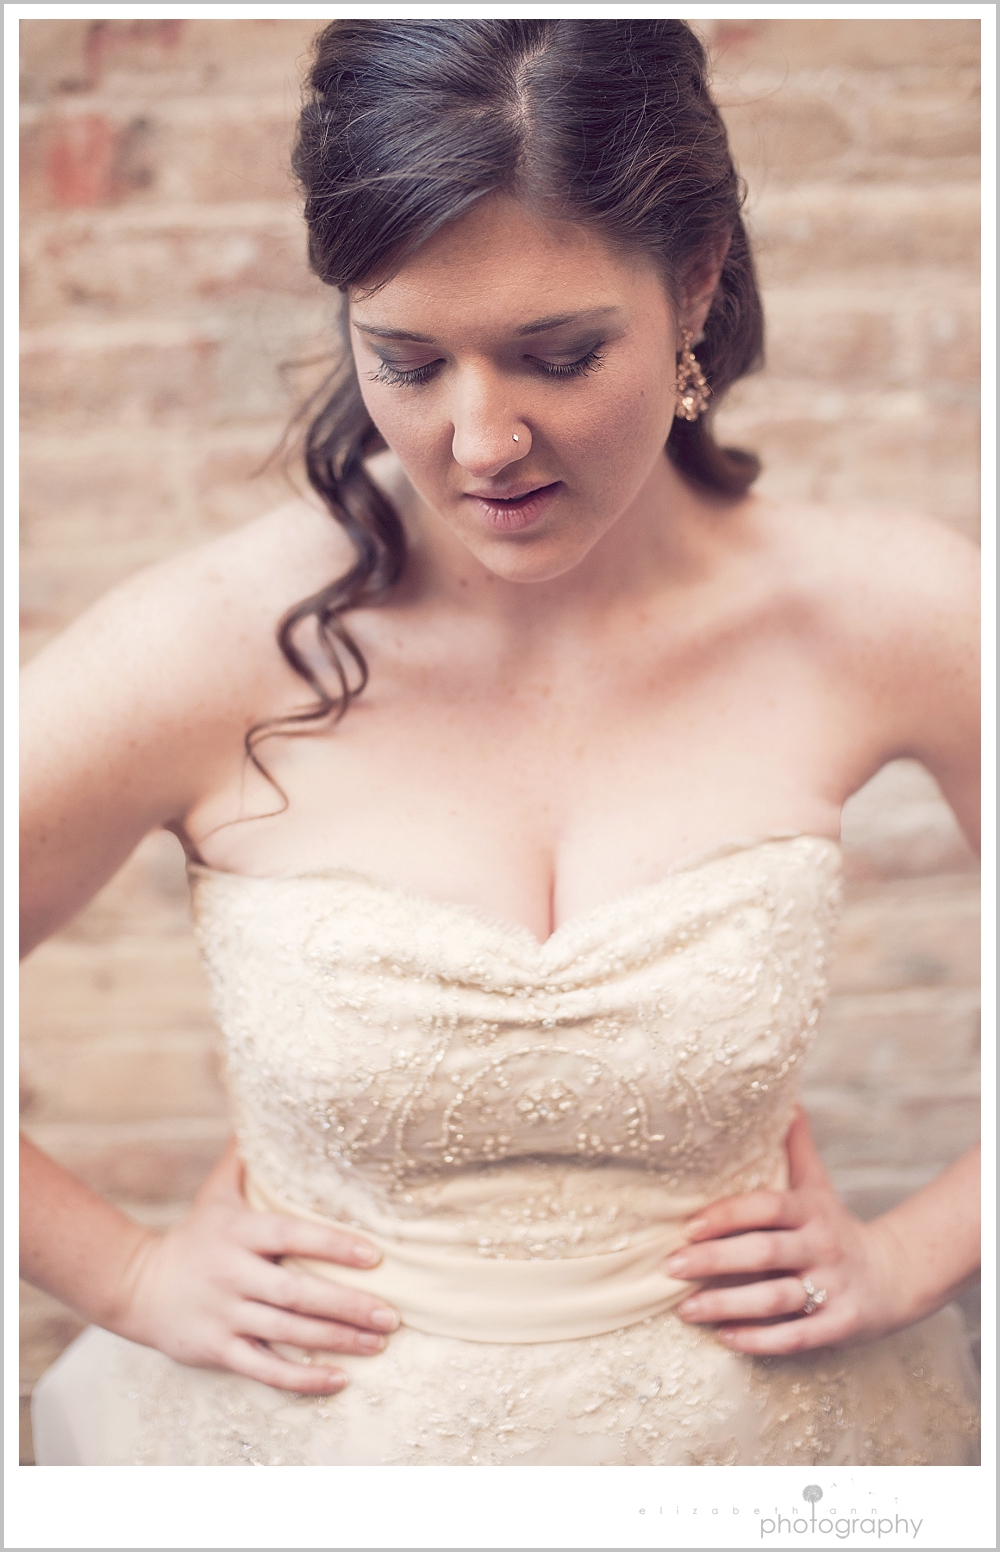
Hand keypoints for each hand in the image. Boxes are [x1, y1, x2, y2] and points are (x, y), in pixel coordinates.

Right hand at [112, 1141, 397, 1392]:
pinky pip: (264, 1369)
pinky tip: (339, 1380)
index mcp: (239, 1232)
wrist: (136, 1286)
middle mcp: (233, 1274)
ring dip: (336, 1341)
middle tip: (392, 1316)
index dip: (333, 1244)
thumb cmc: (194, 1236)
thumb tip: (264, 1112)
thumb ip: (243, 1159)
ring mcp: (225, 1314)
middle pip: (297, 1292)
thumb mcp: (215, 1194)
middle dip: (348, 1306)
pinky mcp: (217, 1349)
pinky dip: (302, 1379)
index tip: (376, 1256)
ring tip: (379, 1344)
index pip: (292, 1234)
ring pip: (287, 1332)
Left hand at [664, 1109, 911, 1353]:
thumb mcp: (819, 1186)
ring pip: (775, 1299)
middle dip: (714, 1260)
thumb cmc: (835, 1226)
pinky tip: (724, 1336)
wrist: (895, 1276)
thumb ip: (797, 1147)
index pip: (766, 1207)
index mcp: (811, 1210)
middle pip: (764, 1252)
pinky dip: (759, 1339)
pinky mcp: (839, 1326)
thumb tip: (787, 1098)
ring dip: (727, 1305)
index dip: (727, 1215)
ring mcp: (832, 1288)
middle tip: (669, 1266)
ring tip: (684, 1310)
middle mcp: (822, 1246)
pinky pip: (795, 1337)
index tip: (688, 1226)